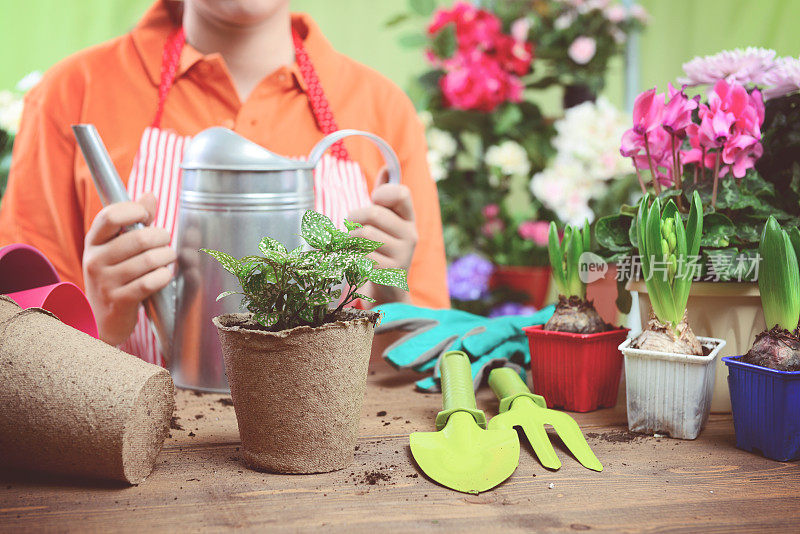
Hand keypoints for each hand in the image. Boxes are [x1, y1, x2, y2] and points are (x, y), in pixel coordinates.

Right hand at [83, 193, 175, 345]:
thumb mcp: (119, 246)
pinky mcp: (119, 300)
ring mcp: (105, 281)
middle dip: (161, 237)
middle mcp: (95, 259)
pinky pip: (150, 282)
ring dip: (166, 257)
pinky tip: (164, 275)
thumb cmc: (117, 274)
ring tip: (168, 258)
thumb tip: (150, 195)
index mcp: (94, 241)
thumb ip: (136, 219)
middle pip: (138, 238)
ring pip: (148, 260)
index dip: (134, 210)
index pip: (110, 215)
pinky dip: (163, 276)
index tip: (147, 217)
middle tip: (166, 241)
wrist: (103, 318)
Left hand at [347, 169, 416, 303]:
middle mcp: (410, 235)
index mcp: (409, 220)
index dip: (382, 192)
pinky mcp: (389, 272)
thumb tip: (386, 167)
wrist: (388, 294)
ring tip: (351, 246)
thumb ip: (384, 197)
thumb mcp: (385, 224)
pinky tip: (355, 261)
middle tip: (351, 226)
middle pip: (373, 213)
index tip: (374, 201)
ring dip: (348, 239)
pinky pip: (360, 255)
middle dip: (354, 217)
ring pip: (362, 234)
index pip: (401, 193)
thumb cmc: (381, 252)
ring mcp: (402, 255)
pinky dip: (351, 257)